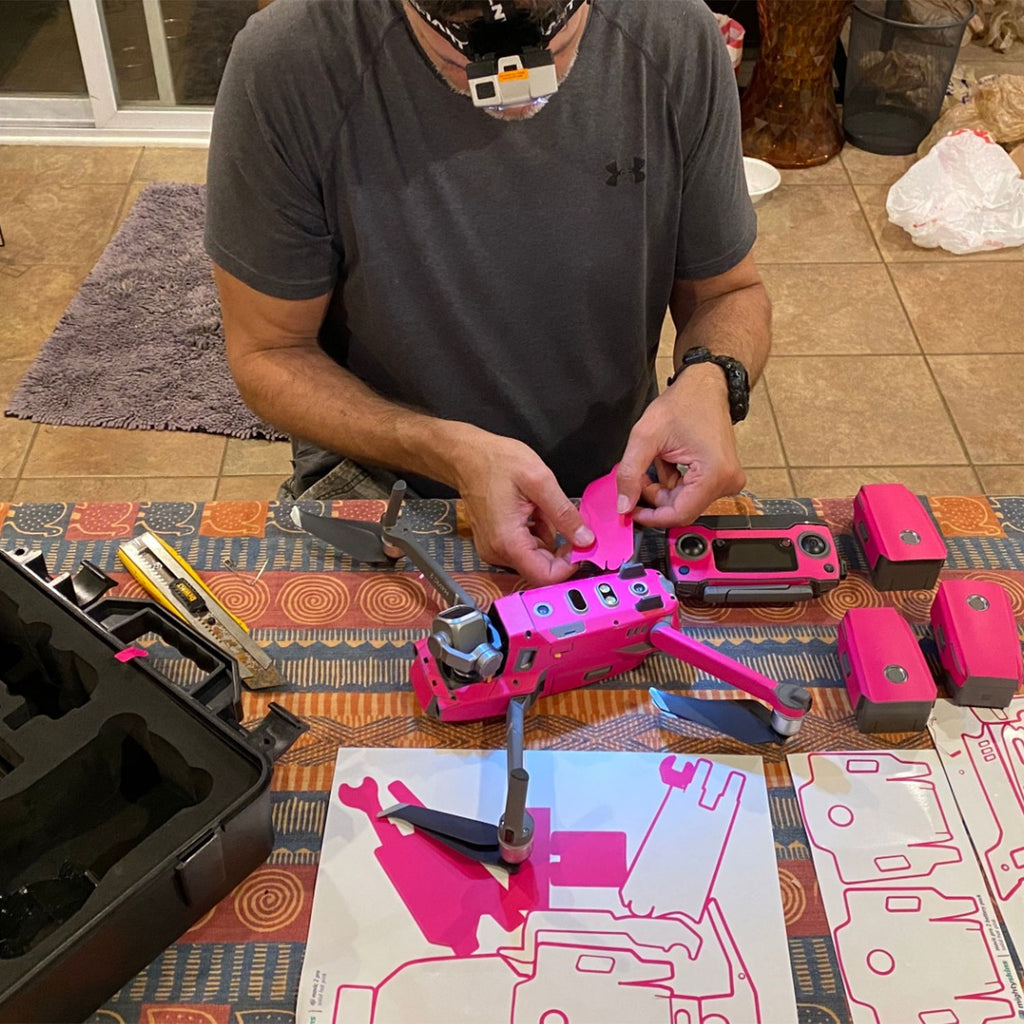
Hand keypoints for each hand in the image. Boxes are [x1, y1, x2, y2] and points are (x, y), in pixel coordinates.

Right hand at [452, 435, 594, 585]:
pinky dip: (536, 532)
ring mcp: (494, 548)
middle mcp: (498, 551)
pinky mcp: (495, 542)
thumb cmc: (496, 462)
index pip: (545, 576)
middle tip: (568, 521)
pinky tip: (532, 510)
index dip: (569, 566)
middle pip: (541, 568)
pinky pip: (525, 547)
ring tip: (540, 507)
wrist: (466, 456)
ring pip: (535, 557)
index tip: (582, 547)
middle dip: (560, 549)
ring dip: (547, 536)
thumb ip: (564, 513)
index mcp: (508, 541)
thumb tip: (585, 539)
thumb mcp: (539, 481)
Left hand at [616, 363, 744, 528]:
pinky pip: (691, 492)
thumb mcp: (645, 436)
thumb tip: (624, 505)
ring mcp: (727, 480)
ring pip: (684, 502)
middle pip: (681, 508)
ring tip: (655, 461)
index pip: (679, 514)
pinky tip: (668, 461)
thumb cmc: (683, 403)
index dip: (652, 517)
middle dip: (655, 497)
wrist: (706, 387)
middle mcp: (727, 481)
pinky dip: (672, 482)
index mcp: (714, 474)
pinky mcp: (722, 477)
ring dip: (662, 488)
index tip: (632, 511)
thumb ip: (630, 473)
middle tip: (638, 477)